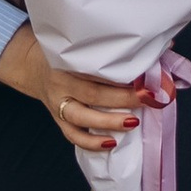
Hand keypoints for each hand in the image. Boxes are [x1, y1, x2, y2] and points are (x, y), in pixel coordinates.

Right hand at [0, 23, 140, 151]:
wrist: (32, 66)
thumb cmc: (66, 55)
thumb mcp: (81, 46)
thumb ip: (110, 51)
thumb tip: (159, 51)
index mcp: (68, 60)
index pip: (96, 68)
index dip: (121, 74)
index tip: (145, 78)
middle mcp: (62, 83)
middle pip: (92, 94)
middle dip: (122, 99)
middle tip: (146, 99)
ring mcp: (58, 104)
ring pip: (81, 118)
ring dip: (108, 122)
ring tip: (132, 123)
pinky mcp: (58, 119)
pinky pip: (72, 135)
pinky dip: (91, 143)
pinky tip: (111, 143)